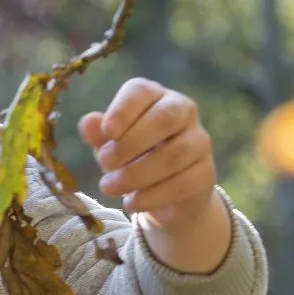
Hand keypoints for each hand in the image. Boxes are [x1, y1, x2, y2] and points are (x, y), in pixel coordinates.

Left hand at [80, 77, 231, 273]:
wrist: (163, 195)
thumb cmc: (132, 159)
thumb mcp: (110, 146)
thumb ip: (99, 135)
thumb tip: (88, 123)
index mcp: (154, 97)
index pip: (141, 91)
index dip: (123, 109)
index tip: (107, 132)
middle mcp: (183, 112)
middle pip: (164, 118)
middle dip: (131, 142)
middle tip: (105, 162)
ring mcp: (199, 142)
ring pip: (174, 154)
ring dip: (137, 173)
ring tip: (109, 187)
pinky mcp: (206, 173)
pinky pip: (183, 183)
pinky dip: (153, 196)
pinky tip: (131, 203)